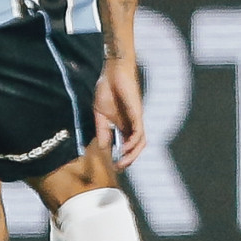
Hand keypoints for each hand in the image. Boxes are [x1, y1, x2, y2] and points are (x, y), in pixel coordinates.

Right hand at [92, 54, 145, 168]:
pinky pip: (138, 132)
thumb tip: (104, 148)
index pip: (127, 146)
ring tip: (122, 162)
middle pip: (136, 147)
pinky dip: (132, 142)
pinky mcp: (136, 113)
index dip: (123, 157)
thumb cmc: (107, 90)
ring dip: (132, 155)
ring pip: (140, 142)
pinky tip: (124, 149)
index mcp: (123, 125)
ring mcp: (136, 119)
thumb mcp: (100, 114)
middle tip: (118, 168)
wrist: (112, 71)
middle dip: (128, 160)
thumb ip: (102, 130)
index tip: (114, 166)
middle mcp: (132, 124)